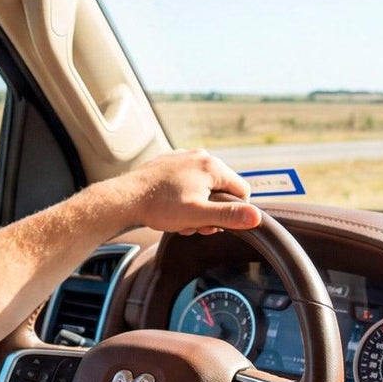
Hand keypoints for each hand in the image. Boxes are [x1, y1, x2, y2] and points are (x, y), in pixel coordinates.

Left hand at [108, 150, 263, 236]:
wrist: (126, 198)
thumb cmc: (160, 206)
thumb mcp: (198, 215)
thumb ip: (229, 216)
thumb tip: (257, 218)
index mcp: (213, 167)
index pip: (242, 191)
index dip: (232, 212)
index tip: (214, 224)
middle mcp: (201, 156)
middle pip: (221, 190)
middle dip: (211, 211)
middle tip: (193, 225)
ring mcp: (184, 157)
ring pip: (203, 187)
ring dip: (196, 206)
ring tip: (179, 219)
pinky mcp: (169, 163)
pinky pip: (187, 180)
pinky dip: (183, 196)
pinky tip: (170, 207)